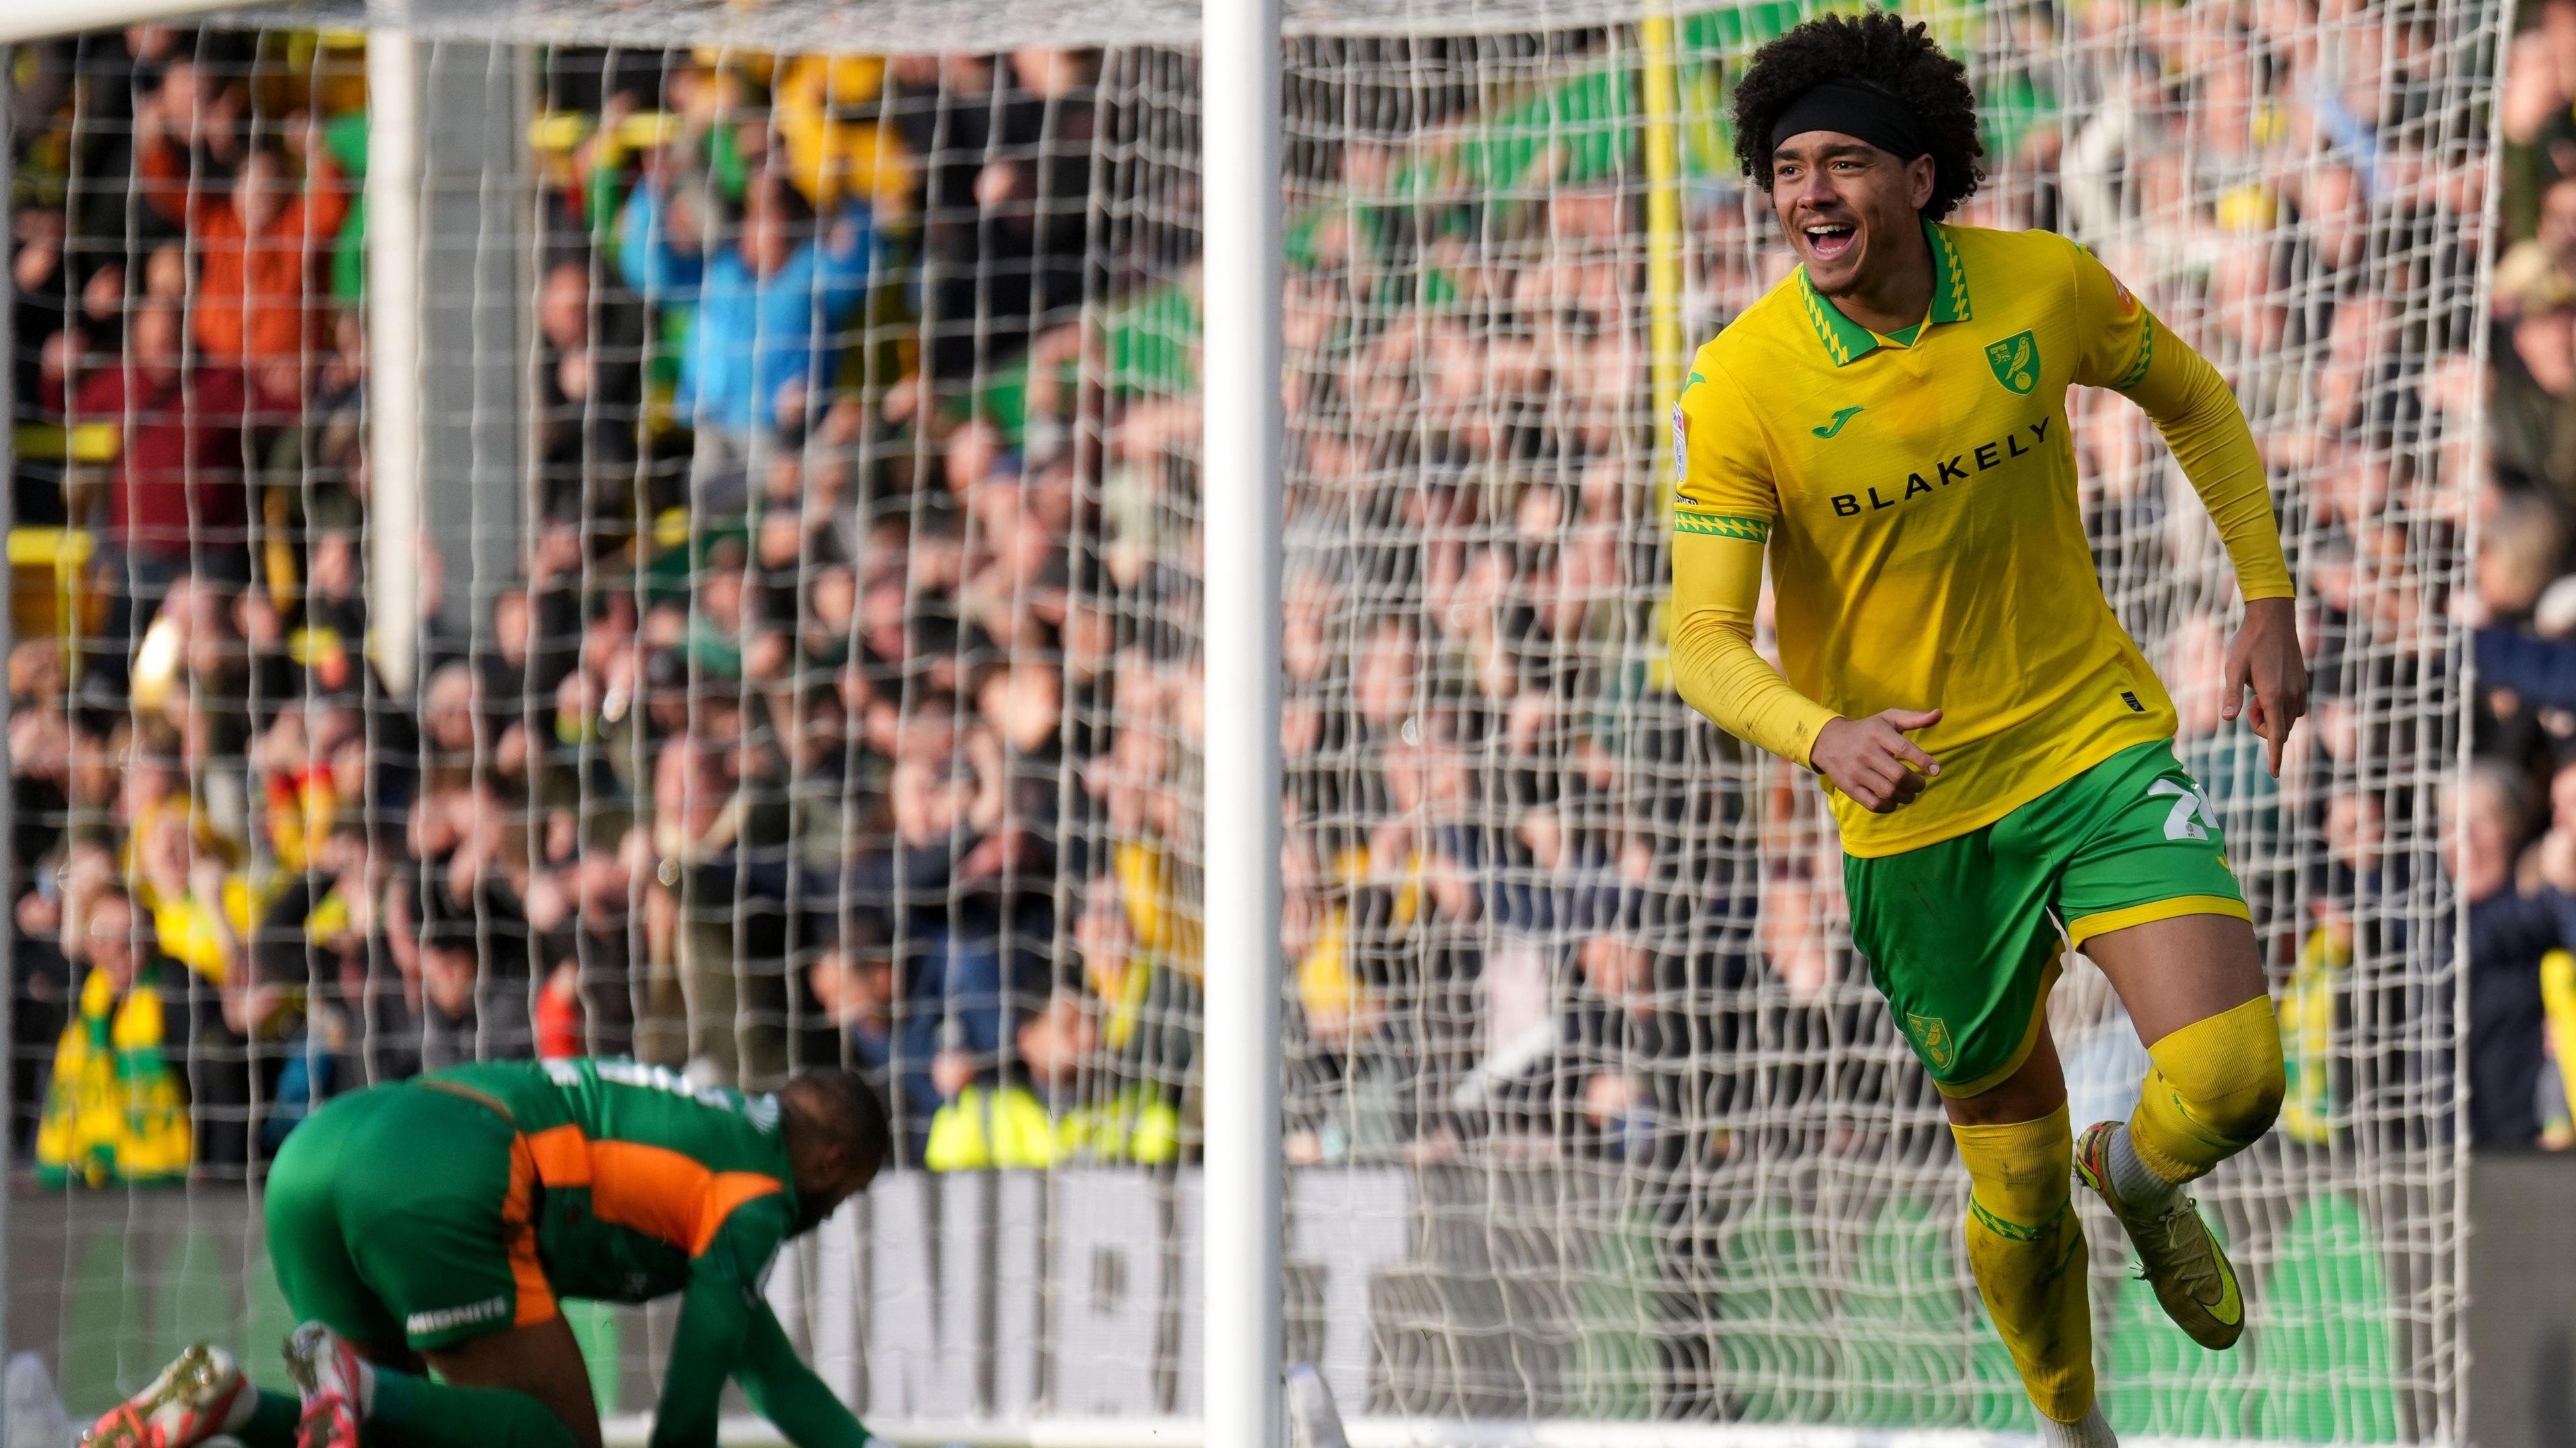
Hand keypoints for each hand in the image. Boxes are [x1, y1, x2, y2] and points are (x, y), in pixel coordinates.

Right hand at [1810, 708, 1940, 812]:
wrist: (1827, 741)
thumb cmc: (1867, 730)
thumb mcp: (1888, 719)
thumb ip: (1914, 718)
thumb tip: (1939, 714)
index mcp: (1878, 733)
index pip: (1904, 749)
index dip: (1924, 761)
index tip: (1935, 770)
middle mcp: (1866, 752)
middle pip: (1898, 775)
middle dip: (1917, 784)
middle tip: (1920, 784)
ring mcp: (1856, 771)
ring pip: (1889, 792)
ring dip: (1906, 797)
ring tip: (1910, 793)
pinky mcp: (1849, 787)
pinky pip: (1874, 804)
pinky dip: (1889, 807)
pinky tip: (1893, 801)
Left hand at [2223, 596, 2307, 777]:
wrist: (2273, 618)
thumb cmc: (2248, 642)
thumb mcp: (2233, 668)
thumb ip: (2231, 695)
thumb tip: (2227, 719)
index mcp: (2273, 694)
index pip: (2275, 734)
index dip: (2274, 756)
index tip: (2274, 774)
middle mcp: (2291, 695)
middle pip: (2280, 730)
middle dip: (2263, 729)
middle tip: (2248, 706)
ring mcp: (2300, 688)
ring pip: (2289, 720)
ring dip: (2272, 719)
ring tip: (2256, 696)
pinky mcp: (2303, 682)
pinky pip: (2295, 708)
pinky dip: (2281, 709)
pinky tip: (2267, 691)